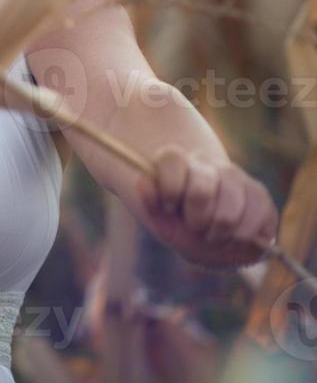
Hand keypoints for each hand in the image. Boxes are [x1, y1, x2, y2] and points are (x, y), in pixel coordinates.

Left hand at [134, 146, 278, 269]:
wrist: (214, 242)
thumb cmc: (182, 228)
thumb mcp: (161, 219)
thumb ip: (150, 201)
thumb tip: (142, 182)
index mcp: (180, 163)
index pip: (171, 160)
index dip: (169, 190)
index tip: (169, 208)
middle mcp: (209, 164)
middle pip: (201, 192)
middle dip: (195, 220)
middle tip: (195, 227)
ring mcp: (237, 176)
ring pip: (228, 211)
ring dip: (217, 233)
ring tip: (212, 234)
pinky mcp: (260, 194)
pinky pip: (253, 220)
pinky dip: (240, 236)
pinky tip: (233, 235)